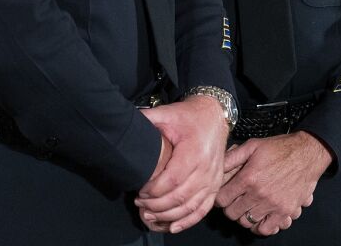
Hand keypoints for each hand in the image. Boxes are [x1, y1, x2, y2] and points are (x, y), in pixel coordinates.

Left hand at [134, 96, 230, 232]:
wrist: (214, 115)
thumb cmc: (189, 116)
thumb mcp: (167, 113)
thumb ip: (146, 119)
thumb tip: (125, 126)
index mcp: (195, 151)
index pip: (172, 180)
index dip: (153, 190)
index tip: (139, 190)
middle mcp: (207, 167)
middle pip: (180, 196)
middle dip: (156, 205)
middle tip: (139, 203)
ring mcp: (213, 178)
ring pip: (190, 206)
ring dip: (168, 215)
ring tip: (148, 214)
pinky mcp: (215, 184)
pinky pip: (203, 209)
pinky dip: (188, 221)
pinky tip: (173, 227)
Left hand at [215, 131, 333, 236]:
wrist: (308, 153)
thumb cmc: (281, 148)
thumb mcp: (253, 145)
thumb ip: (232, 157)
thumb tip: (216, 166)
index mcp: (248, 177)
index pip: (222, 199)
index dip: (221, 197)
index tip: (225, 195)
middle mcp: (259, 193)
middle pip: (232, 213)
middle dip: (231, 207)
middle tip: (236, 200)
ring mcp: (272, 204)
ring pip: (247, 222)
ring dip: (245, 215)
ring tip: (249, 206)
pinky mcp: (285, 211)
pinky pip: (267, 229)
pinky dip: (261, 226)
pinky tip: (261, 216)